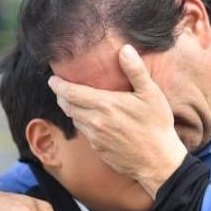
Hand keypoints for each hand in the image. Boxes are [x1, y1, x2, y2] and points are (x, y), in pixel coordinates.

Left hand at [48, 44, 186, 196]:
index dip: (58, 85)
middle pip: (67, 106)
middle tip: (61, 88)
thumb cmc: (157, 125)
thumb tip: (125, 49)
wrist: (157, 161)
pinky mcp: (98, 149)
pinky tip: (93, 120)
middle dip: (61, 96)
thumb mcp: (151, 94)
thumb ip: (135, 71)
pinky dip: (84, 123)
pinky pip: (85, 133)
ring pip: (75, 120)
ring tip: (76, 102)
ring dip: (72, 110)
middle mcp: (94, 121)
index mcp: (105, 105)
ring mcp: (95, 137)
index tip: (52, 79)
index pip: (71, 92)